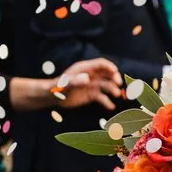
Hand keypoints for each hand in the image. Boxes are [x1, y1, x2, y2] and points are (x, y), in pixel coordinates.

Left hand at [8, 58, 125, 112]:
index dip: (109, 67)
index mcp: (85, 68)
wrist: (52, 98)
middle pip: (107, 74)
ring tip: (116, 95)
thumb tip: (87, 79)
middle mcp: (91, 76)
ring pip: (106, 85)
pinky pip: (102, 98)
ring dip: (113, 89)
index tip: (115, 72)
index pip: (100, 64)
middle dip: (114, 78)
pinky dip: (107, 102)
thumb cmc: (57, 87)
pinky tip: (110, 107)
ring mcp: (92, 85)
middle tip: (118, 84)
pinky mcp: (91, 95)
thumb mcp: (65, 84)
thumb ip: (75, 81)